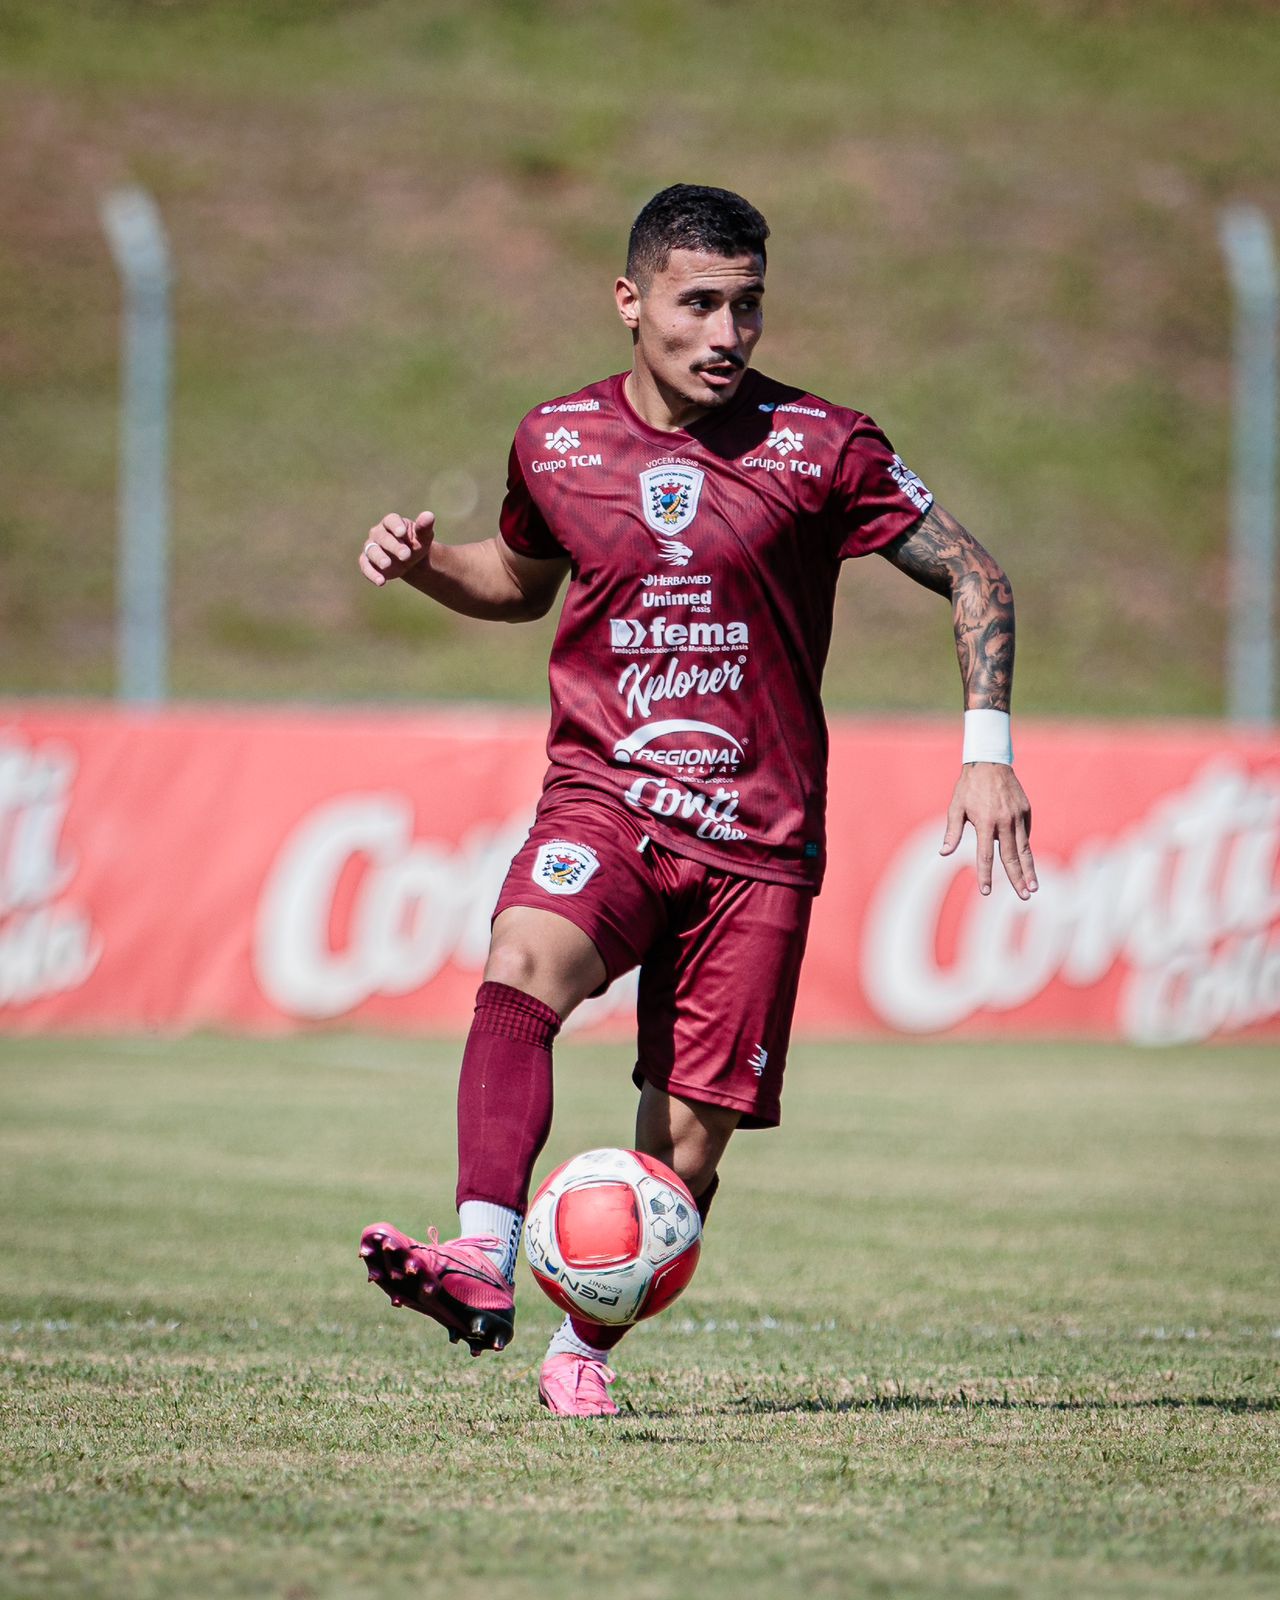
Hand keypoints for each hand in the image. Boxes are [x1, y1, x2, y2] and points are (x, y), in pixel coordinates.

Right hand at [359, 511, 433, 586]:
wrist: (409, 560)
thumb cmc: (415, 543)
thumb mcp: (423, 537)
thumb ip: (424, 527)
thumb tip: (429, 515)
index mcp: (391, 522)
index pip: (391, 521)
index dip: (395, 526)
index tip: (402, 533)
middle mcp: (378, 533)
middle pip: (382, 537)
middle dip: (393, 546)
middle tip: (406, 555)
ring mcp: (371, 547)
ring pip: (372, 550)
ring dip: (379, 558)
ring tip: (387, 565)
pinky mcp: (367, 562)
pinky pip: (366, 566)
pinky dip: (372, 574)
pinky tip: (381, 582)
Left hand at [940, 763, 1036, 899]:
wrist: (990, 762)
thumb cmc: (968, 787)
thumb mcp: (956, 808)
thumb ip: (952, 832)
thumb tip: (943, 853)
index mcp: (985, 823)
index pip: (985, 856)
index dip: (986, 875)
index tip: (986, 892)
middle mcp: (1004, 822)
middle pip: (1011, 857)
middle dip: (1018, 879)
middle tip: (1025, 897)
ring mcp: (1018, 816)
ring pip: (1025, 849)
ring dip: (1029, 869)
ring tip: (1034, 887)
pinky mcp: (1027, 811)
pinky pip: (1025, 834)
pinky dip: (1025, 848)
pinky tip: (1026, 862)